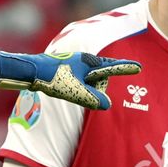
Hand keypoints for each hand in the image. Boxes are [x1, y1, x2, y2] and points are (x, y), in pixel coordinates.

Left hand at [0, 51, 141, 110]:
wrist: (29, 71)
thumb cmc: (52, 78)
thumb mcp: (75, 91)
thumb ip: (93, 98)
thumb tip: (106, 105)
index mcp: (89, 62)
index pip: (111, 67)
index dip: (125, 68)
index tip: (139, 67)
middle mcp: (83, 61)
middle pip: (99, 78)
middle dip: (94, 88)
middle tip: (76, 89)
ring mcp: (73, 65)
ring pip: (87, 82)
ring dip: (83, 90)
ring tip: (65, 89)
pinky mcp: (65, 71)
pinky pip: (77, 83)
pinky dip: (76, 89)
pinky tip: (64, 89)